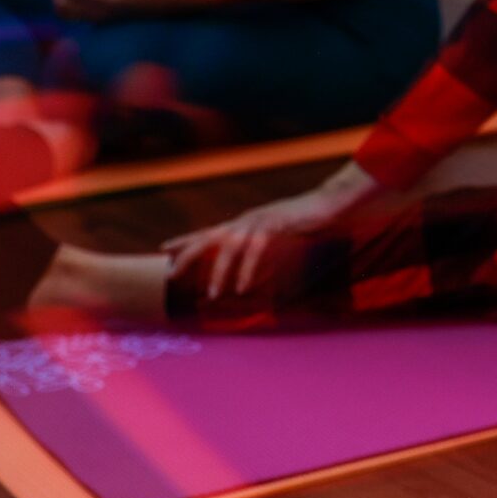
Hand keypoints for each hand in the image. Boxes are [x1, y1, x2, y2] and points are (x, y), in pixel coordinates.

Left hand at [163, 164, 385, 302]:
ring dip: (219, 272)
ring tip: (213, 294)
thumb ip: (264, 249)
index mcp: (246, 222)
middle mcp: (247, 219)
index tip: (164, 249)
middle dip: (189, 256)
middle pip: (210, 236)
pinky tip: (243, 287)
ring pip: (230, 246)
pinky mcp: (276, 225)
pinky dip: (248, 269)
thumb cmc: (308, 221)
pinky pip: (256, 250)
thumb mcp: (280, 236)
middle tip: (171, 275)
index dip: (187, 240)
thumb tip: (253, 270)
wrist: (332, 203)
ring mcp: (260, 220)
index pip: (210, 231)